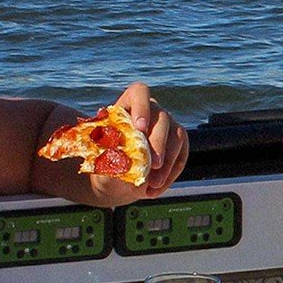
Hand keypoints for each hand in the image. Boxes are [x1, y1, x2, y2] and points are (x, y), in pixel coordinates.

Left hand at [108, 82, 186, 198]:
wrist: (115, 181)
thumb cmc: (105, 166)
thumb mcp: (101, 161)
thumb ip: (110, 156)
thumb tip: (123, 156)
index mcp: (128, 105)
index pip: (140, 93)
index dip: (141, 107)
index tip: (139, 128)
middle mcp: (153, 111)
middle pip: (162, 119)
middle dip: (158, 144)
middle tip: (153, 165)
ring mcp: (169, 126)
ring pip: (176, 137)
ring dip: (167, 164)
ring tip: (151, 186)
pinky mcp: (179, 143)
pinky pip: (182, 156)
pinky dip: (170, 175)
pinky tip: (155, 189)